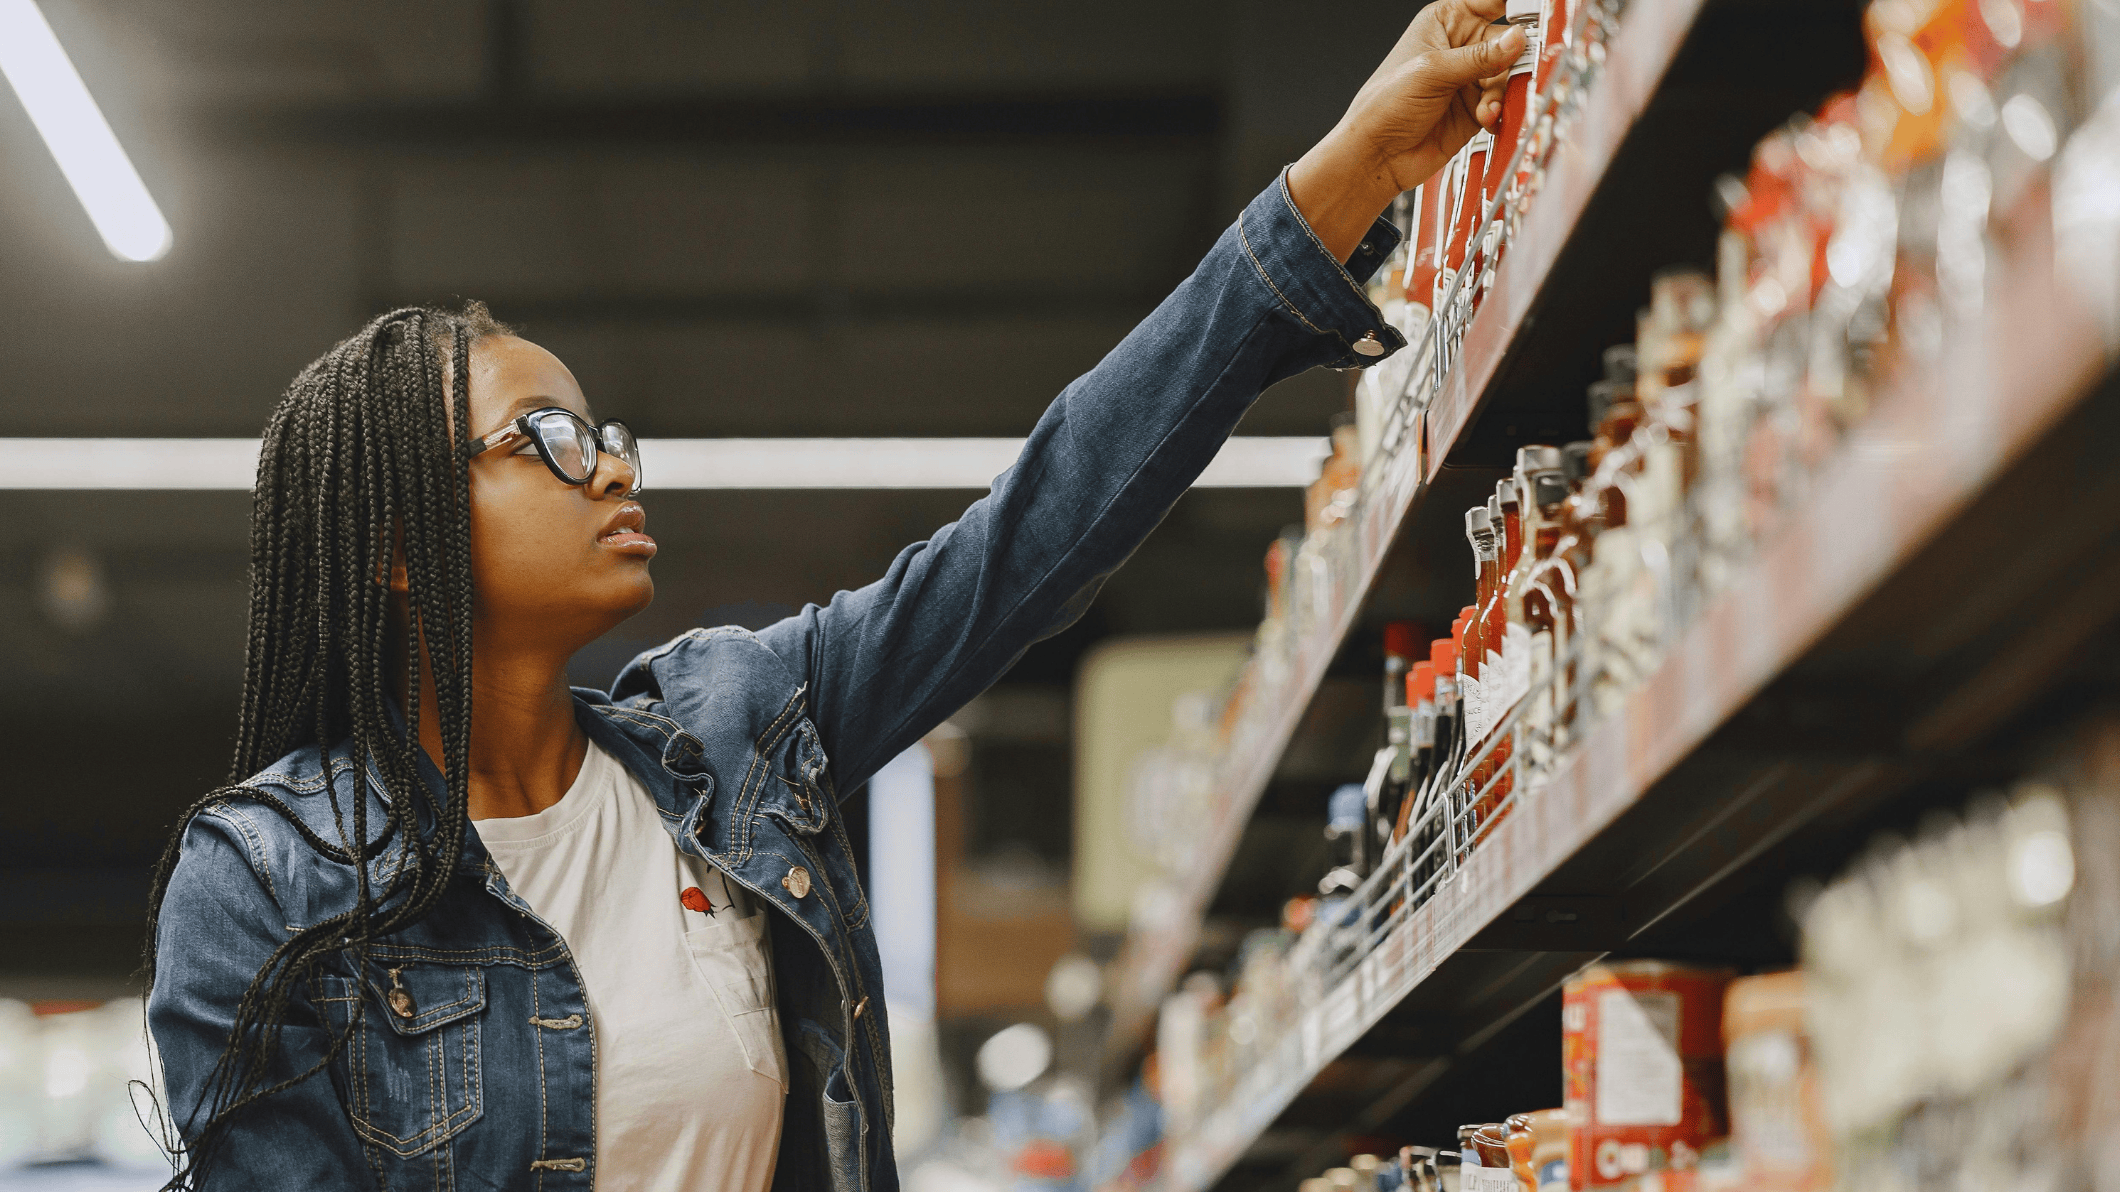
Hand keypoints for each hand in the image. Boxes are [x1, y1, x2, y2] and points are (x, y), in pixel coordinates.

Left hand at [1288, 0, 1524, 263]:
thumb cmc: (1384, 106)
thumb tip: (1517, 40)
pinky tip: (1485, 118)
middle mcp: (1460, 47)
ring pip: (1509, 75)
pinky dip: (1499, 111)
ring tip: (1485, 107)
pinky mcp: (1476, 108)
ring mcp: (1469, 79)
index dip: (1515, 6)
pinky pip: (1503, 103)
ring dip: (1501, 92)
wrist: (1377, 156)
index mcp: (1445, 21)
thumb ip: (1479, 57)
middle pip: (1508, 41)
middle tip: (1511, 72)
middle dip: (1512, 59)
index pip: (1491, 2)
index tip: (1533, 17)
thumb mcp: (1433, 71)